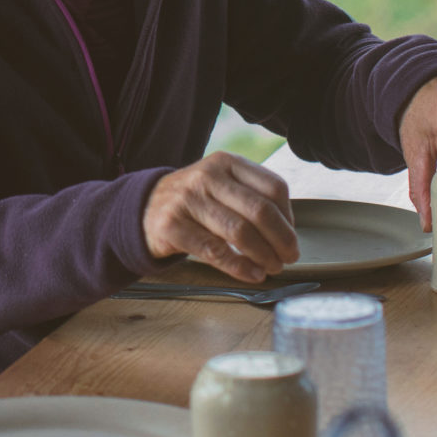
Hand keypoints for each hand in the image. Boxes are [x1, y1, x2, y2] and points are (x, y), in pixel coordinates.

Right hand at [142, 153, 297, 282]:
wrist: (145, 208)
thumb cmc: (195, 202)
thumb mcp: (221, 185)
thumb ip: (252, 198)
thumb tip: (288, 232)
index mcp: (227, 162)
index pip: (273, 187)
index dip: (289, 217)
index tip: (291, 238)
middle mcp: (207, 176)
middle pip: (260, 210)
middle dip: (282, 240)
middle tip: (289, 258)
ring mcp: (187, 199)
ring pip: (239, 232)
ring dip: (263, 256)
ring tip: (271, 268)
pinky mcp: (172, 225)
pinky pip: (214, 251)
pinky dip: (239, 267)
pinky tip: (252, 274)